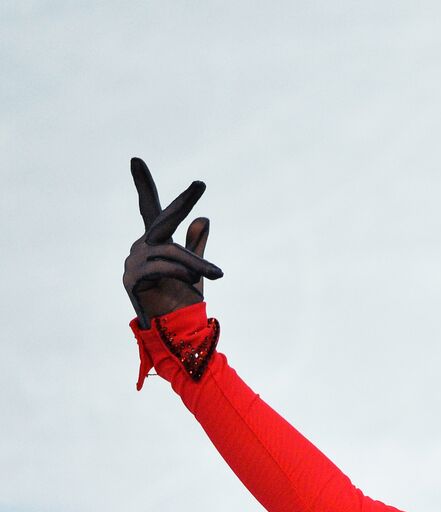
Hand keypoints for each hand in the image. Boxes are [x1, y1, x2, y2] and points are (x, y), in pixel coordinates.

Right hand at [123, 157, 223, 327]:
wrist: (173, 330)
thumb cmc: (181, 299)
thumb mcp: (195, 269)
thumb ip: (196, 245)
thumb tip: (204, 218)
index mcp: (155, 242)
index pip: (151, 209)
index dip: (144, 186)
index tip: (135, 160)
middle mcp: (142, 247)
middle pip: (162, 219)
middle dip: (182, 202)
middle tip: (200, 184)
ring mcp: (133, 262)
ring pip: (171, 252)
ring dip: (196, 264)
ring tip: (216, 275)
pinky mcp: (131, 279)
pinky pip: (162, 268)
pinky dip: (181, 273)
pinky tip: (192, 282)